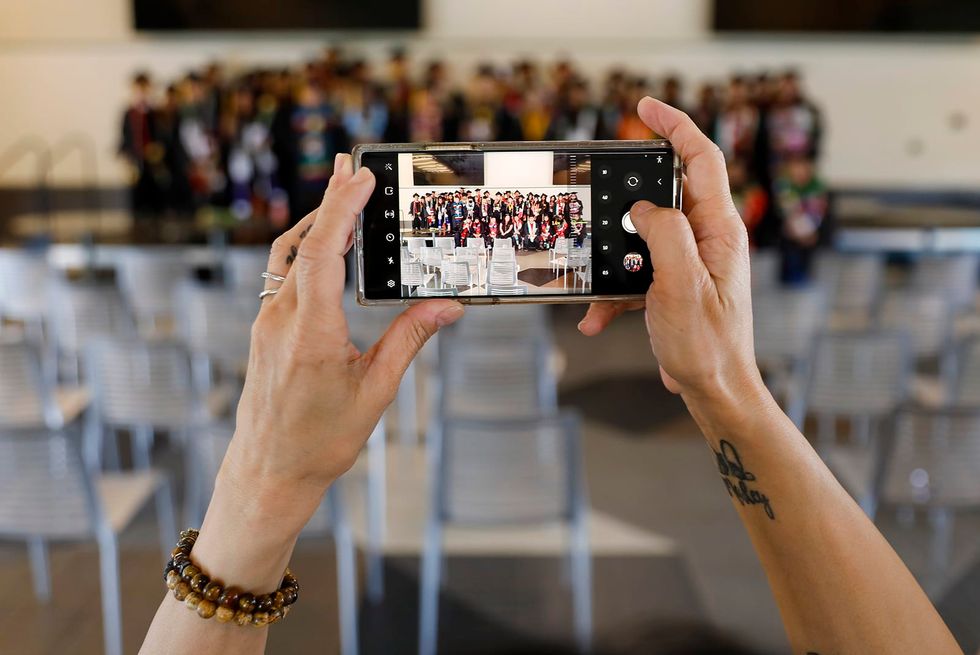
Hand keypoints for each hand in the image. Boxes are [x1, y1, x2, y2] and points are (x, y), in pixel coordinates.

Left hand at [221, 154, 464, 529]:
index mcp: (310, 332)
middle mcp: (280, 319)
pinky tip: (324, 248)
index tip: (359, 176)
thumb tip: (448, 307)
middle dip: (330, 200)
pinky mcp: (264, 331)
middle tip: (351, 165)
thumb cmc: (320, 440)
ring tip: (341, 196)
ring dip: (315, 222)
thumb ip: (410, 340)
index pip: (322, 252)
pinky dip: (304, 250)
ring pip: (286, 256)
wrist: (268, 472)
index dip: (341, 208)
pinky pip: (281, 276)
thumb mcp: (376, 391)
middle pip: (302, 242)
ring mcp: (266, 323)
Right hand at [578, 97, 761, 406]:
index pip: (702, 159)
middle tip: (601, 191)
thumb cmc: (708, 345)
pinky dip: (614, 291)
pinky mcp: (675, 284)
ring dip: (614, 256)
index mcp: (719, 230)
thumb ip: (665, 235)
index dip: (676, 126)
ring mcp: (691, 261)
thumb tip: (643, 209)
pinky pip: (637, 273)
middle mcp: (708, 239)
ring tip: (593, 280)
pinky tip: (597, 317)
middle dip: (630, 196)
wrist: (716, 391)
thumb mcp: (682, 285)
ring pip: (644, 236)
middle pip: (668, 192)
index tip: (645, 108)